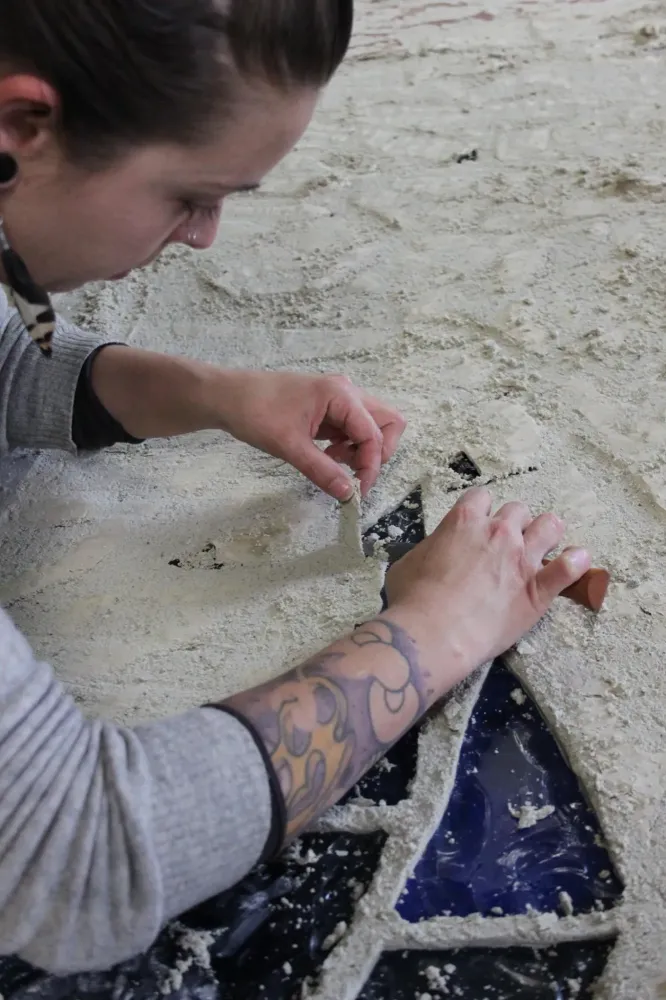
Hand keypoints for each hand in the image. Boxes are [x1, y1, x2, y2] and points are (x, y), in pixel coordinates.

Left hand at [218, 371, 405, 499]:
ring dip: (363, 450)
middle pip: (387, 423)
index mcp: (340, 394)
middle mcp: (347, 392)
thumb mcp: (289, 447)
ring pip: (372, 426)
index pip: (374, 433)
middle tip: (354, 473)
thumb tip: (348, 494)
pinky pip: (354, 429)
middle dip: (378, 453)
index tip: (358, 491)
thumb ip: (322, 470)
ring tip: (333, 462)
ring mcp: (340, 399)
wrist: (228, 397)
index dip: (371, 465)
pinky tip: (327, 455)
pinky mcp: (330, 409)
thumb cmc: (256, 413)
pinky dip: (349, 446)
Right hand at [385, 487, 590, 686]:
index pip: (481, 497)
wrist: (436, 632)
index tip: (477, 525)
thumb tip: (433, 553)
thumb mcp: (408, 563)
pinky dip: (577, 564)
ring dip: (546, 533)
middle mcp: (499, 533)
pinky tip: (579, 561)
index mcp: (464, 521)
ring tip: (542, 547)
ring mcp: (523, 559)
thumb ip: (429, 549)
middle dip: (513, 523)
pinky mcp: (539, 589)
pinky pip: (569, 569)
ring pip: (549, 526)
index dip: (480, 510)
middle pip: (518, 509)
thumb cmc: (413, 598)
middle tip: (504, 544)